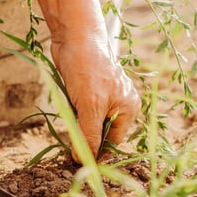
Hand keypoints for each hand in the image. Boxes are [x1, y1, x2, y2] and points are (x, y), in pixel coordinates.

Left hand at [51, 35, 139, 162]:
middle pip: (101, 132)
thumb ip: (88, 135)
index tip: (76, 156)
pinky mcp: (89, 89)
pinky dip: (73, 111)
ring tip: (70, 112)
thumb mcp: (90, 106)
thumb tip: (83, 160)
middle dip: (85, 135)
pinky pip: (82, 109)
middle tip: (70, 135)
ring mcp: (104, 96)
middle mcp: (120, 103)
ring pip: (89, 121)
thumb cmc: (87, 68)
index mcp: (129, 108)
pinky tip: (68, 102)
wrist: (74, 35)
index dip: (96, 150)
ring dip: (77, 122)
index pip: (113, 141)